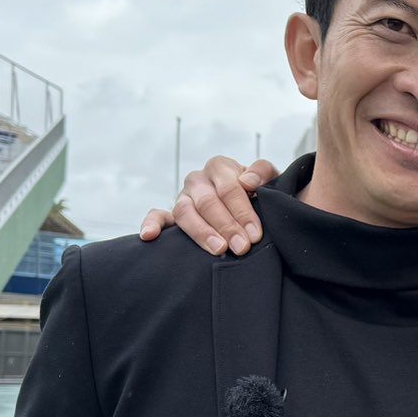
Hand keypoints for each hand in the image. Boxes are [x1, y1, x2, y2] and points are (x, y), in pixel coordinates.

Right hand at [138, 155, 276, 254]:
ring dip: (201, 232)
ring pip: (185, 212)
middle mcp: (198, 179)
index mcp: (220, 167)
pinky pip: (156, 215)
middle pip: (208, 202)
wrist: (249, 202)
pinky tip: (149, 236)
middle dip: (227, 226)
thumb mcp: (269, 180)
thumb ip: (263, 174)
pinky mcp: (171, 213)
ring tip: (218, 249)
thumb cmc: (259, 193)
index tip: (255, 234)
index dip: (243, 212)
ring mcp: (183, 196)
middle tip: (242, 247)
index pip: (230, 188)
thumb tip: (247, 181)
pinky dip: (151, 223)